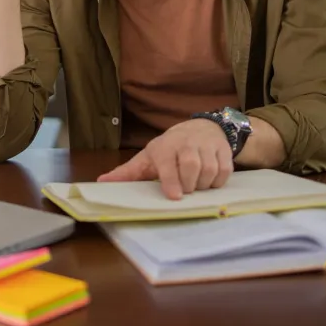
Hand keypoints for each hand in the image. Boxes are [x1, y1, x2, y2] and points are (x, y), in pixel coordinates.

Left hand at [96, 119, 234, 199]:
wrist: (202, 128)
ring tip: (195, 185)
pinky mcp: (224, 151)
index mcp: (166, 146)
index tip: (174, 196)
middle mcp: (187, 143)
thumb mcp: (148, 157)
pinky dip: (217, 182)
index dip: (171, 180)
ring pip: (209, 171)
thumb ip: (127, 173)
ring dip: (203, 185)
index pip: (168, 163)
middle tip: (184, 190)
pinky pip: (224, 172)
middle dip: (189, 185)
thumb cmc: (170, 148)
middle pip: (192, 167)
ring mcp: (207, 146)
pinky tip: (208, 181)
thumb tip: (101, 183)